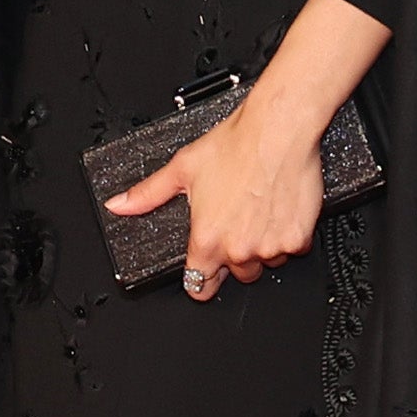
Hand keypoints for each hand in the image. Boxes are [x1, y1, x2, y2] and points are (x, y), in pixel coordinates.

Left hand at [106, 101, 325, 297]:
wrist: (278, 131)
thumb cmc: (236, 145)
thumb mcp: (182, 168)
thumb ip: (148, 194)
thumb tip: (119, 205)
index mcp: (206, 239)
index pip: (198, 286)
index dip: (200, 280)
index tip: (205, 272)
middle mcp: (238, 249)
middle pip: (236, 275)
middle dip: (235, 255)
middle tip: (236, 222)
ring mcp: (269, 247)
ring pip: (266, 262)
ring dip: (262, 246)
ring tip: (258, 212)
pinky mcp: (297, 239)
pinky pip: (292, 249)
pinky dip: (288, 235)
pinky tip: (279, 209)